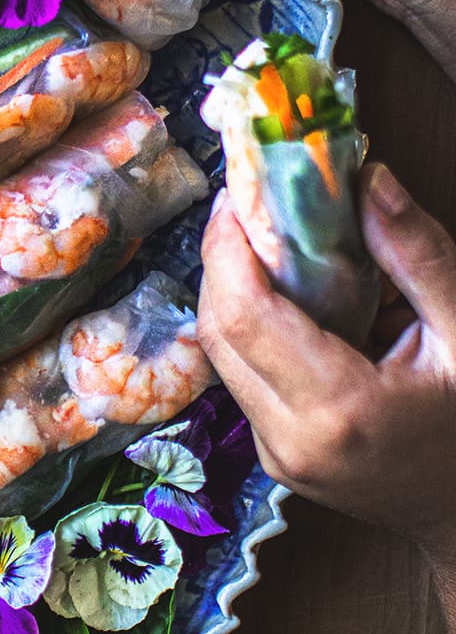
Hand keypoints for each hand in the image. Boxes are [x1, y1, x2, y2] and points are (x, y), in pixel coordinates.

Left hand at [198, 163, 455, 633]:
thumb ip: (418, 257)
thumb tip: (368, 179)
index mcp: (341, 410)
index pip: (244, 315)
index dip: (227, 246)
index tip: (238, 193)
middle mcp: (290, 439)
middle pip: (216, 330)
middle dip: (221, 258)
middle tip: (248, 202)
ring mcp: (274, 454)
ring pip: (221, 353)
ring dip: (231, 289)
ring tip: (265, 235)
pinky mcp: (272, 454)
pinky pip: (241, 375)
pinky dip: (250, 325)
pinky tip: (284, 291)